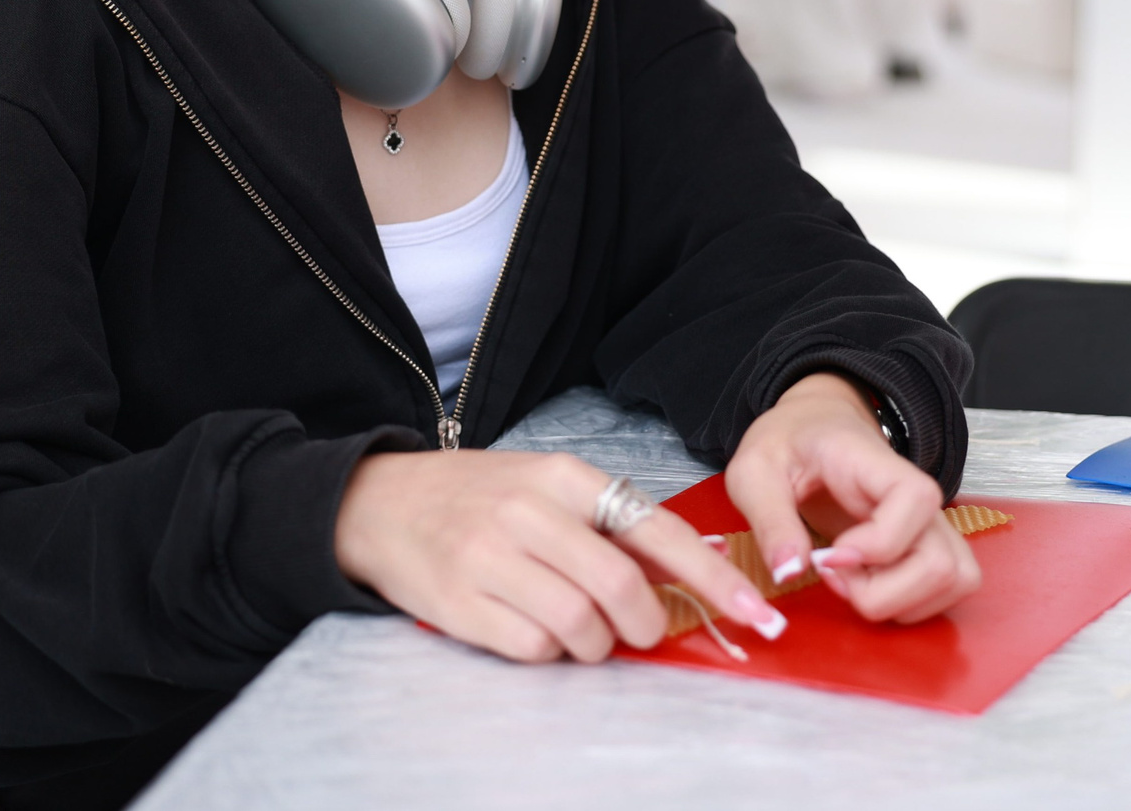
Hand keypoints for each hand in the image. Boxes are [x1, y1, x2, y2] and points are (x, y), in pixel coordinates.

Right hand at [335, 449, 785, 663]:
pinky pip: (532, 648)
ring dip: (595, 645)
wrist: (377, 503)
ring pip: (580, 626)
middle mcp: (528, 513)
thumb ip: (606, 525)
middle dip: (648, 626)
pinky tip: (533, 630)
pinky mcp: (459, 601)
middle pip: (621, 589)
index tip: (753, 613)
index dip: (711, 578)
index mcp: (561, 478)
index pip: (655, 530)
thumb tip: (683, 577)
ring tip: (579, 631)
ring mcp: (489, 557)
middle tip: (643, 632)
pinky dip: (547, 653)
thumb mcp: (544, 487)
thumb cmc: (476, 499)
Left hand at [724, 372, 982, 624]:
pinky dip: (913, 605)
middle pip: (941, 562)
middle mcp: (917, 495)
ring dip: (899, 602)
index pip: (916, 499)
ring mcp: (931, 522)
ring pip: (954, 579)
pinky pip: (950, 588)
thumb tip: (789, 573)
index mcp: (873, 463)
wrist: (811, 428)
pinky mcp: (932, 545)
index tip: (829, 554)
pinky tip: (871, 587)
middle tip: (834, 575)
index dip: (880, 543)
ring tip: (851, 582)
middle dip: (882, 592)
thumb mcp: (754, 472)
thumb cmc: (786, 444)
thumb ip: (770, 520)